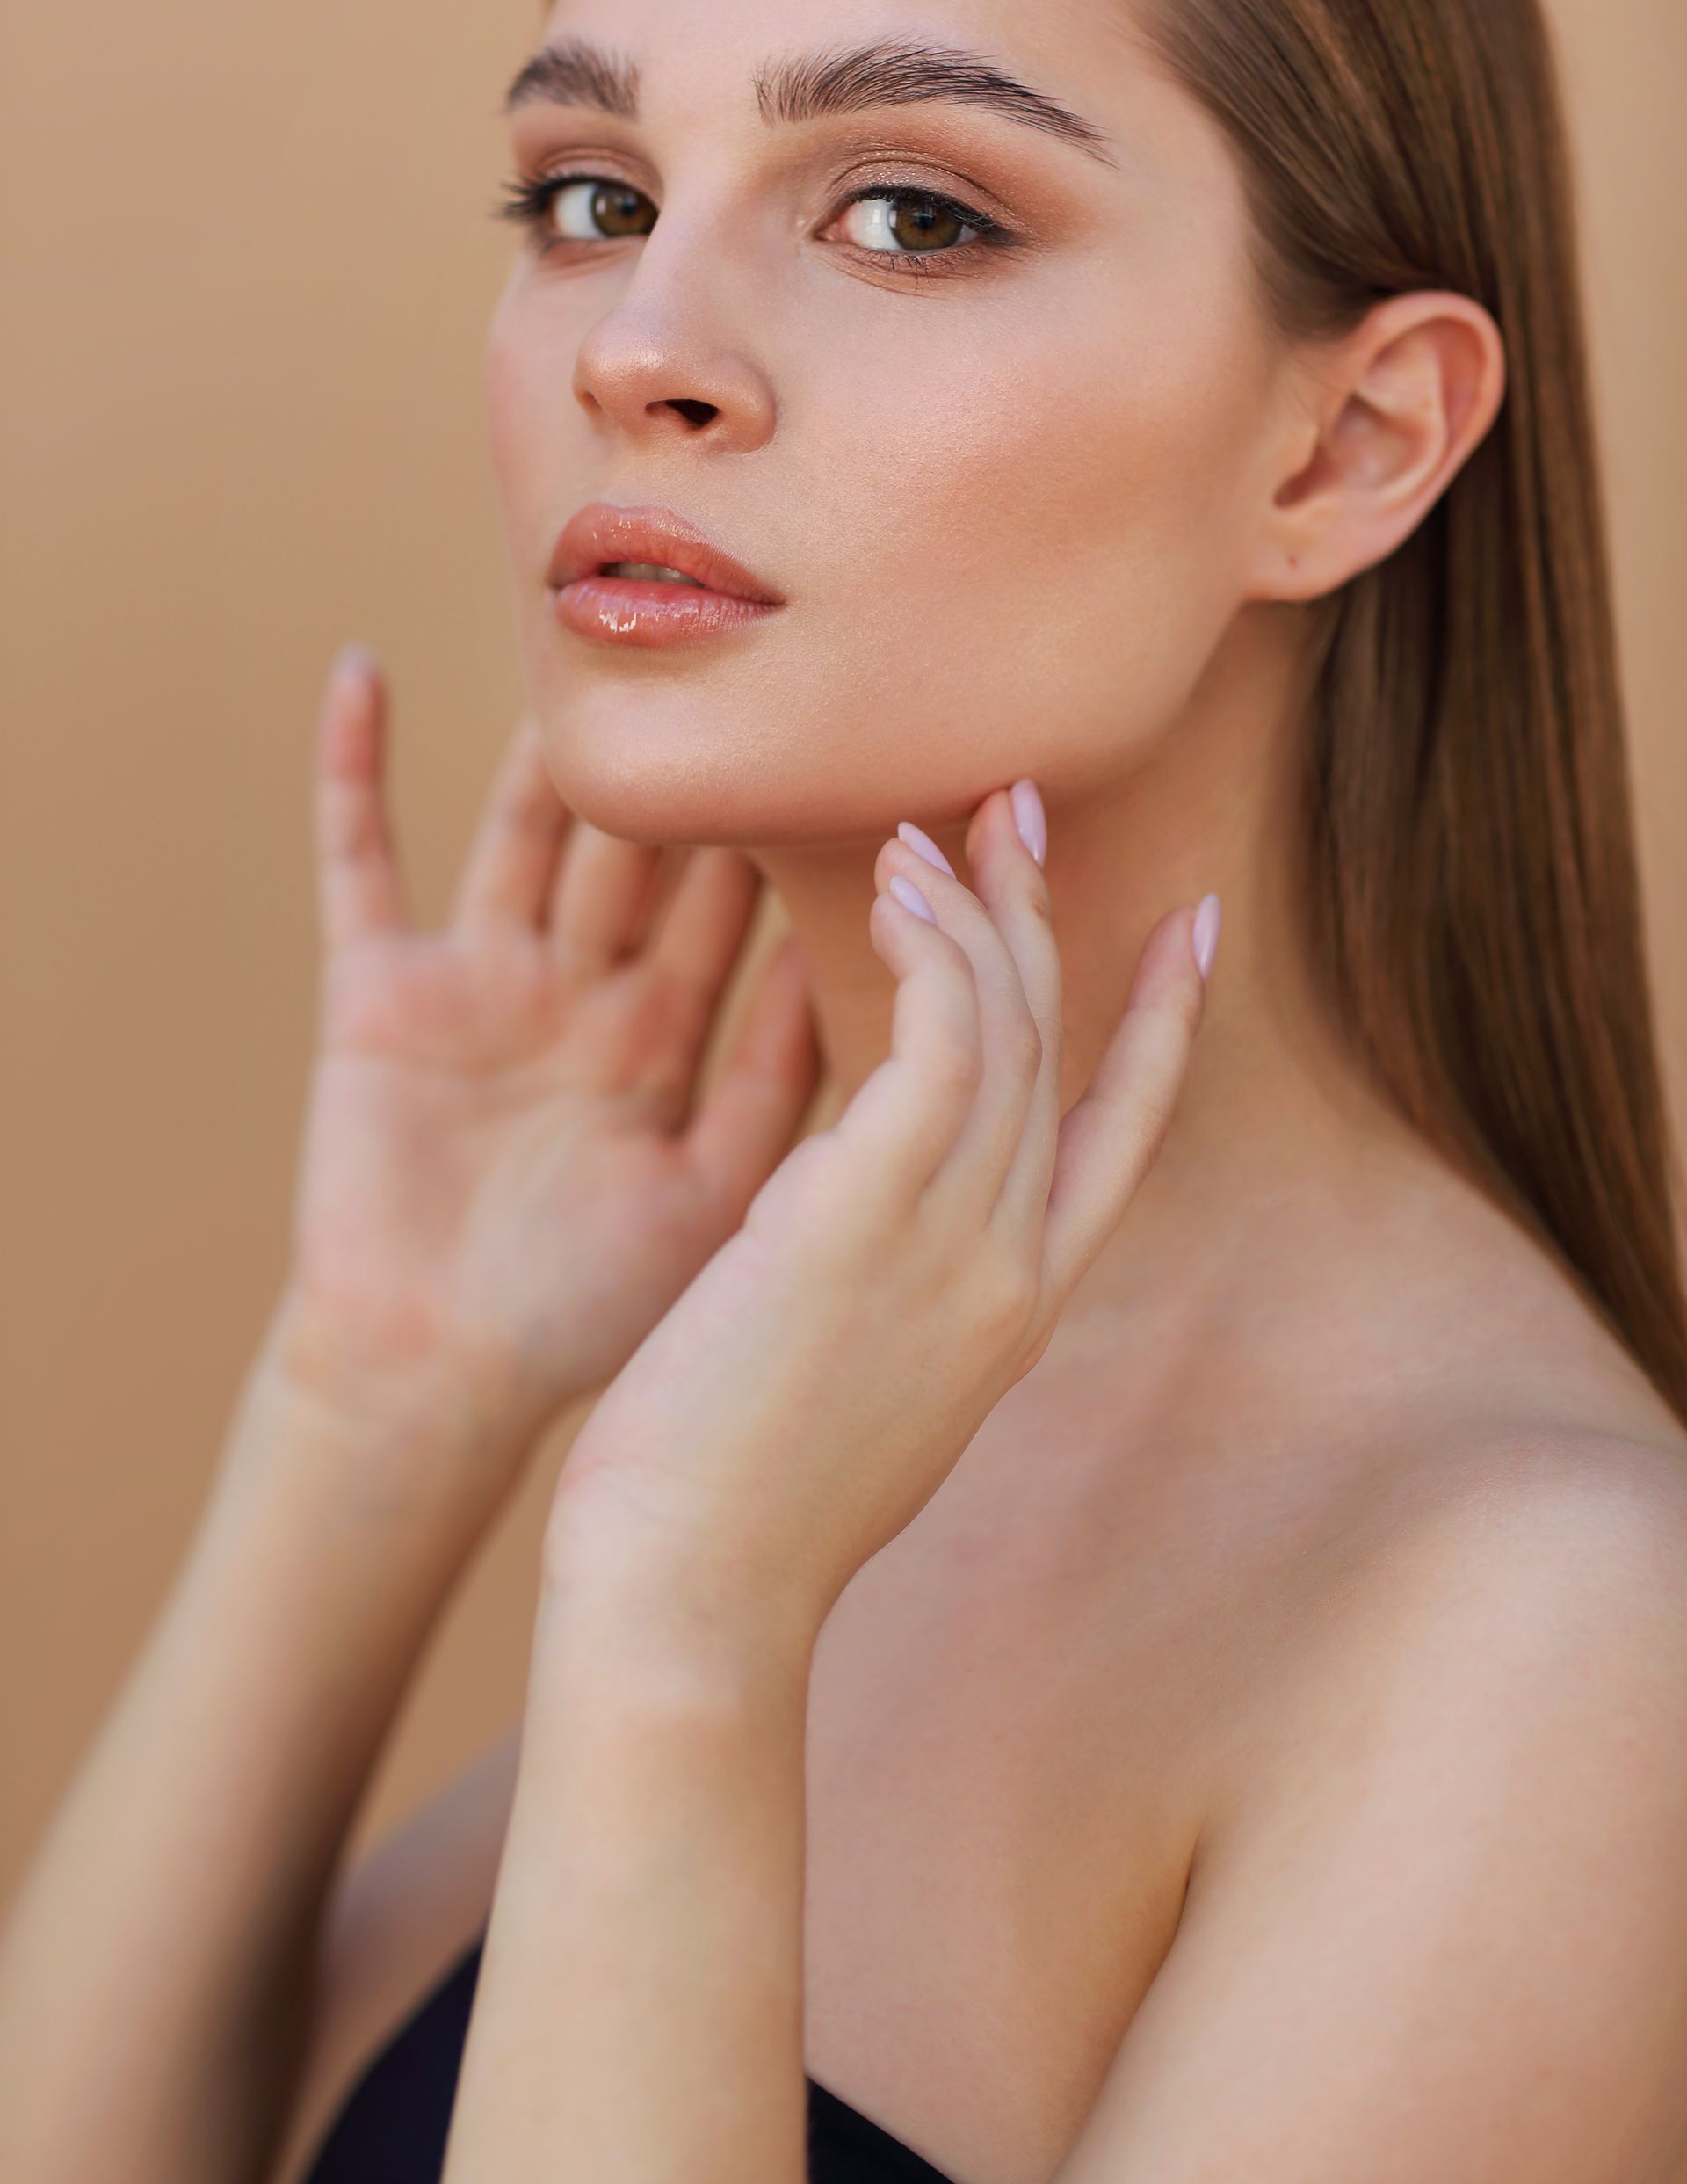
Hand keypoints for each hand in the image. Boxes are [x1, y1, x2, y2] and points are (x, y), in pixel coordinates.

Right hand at [262, 649, 821, 1477]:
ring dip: (558, 747)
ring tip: (600, 637)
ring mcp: (479, 982)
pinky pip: (359, 862)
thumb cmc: (591, 1313)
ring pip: (529, 832)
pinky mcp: (379, 993)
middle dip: (697, 765)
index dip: (800, 835)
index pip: (744, 909)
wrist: (434, 1385)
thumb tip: (879, 979)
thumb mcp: (717, 1191)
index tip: (869, 745)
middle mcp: (582, 990)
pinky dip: (352, 771)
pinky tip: (364, 670)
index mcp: (668, 1036)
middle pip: (646, 850)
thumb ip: (786, 1083)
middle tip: (759, 651)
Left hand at [547, 779, 1215, 1649]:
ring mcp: (952, 1241)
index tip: (1191, 925)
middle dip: (1049, 914)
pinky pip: (934, 1039)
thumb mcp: (857, 1385)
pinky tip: (899, 885)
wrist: (691, 1597)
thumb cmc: (740, 1506)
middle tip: (1019, 804)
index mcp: (1015, 1307)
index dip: (1163, 1022)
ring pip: (1004, 1028)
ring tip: (931, 826)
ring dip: (978, 908)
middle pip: (1060, 1049)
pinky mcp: (866, 1214)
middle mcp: (1010, 1265)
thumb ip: (883, 1284)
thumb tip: (833, 1212)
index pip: (1121, 1134)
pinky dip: (931, 947)